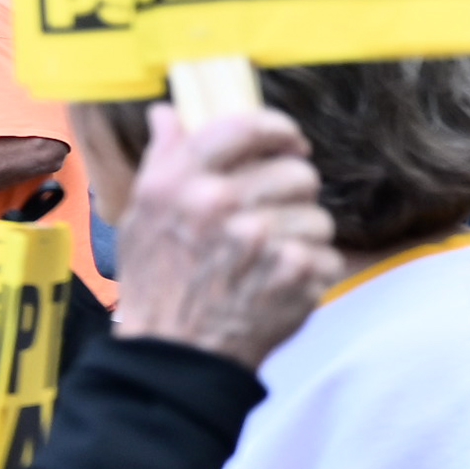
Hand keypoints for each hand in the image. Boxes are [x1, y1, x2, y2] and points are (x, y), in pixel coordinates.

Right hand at [109, 104, 341, 364]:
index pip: (245, 127)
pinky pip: (327, 256)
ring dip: (304, 238)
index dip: (278, 130)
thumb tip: (168, 114)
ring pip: (318, 217)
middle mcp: (220, 203)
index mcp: (181, 181)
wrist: (174, 354)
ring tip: (273, 260)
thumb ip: (162, 161)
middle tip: (278, 217)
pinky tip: (281, 286)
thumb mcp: (142, 216)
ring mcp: (261, 239)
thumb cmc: (158, 283)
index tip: (290, 142)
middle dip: (295, 195)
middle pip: (297, 173)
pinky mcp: (293, 273)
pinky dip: (312, 274)